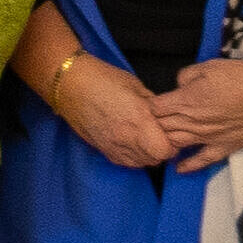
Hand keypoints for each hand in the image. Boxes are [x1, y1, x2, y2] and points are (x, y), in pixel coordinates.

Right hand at [49, 55, 175, 171]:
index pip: (166, 150)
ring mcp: (112, 145)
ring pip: (140, 163)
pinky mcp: (102, 148)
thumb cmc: (103, 79)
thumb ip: (154, 106)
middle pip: (155, 159)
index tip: (170, 133)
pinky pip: (124, 162)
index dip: (172, 143)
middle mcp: (126, 137)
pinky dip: (132, 156)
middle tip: (159, 134)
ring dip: (147, 154)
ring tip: (144, 138)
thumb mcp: (137, 87)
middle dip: (161, 149)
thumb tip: (166, 116)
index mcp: (139, 119)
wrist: (70, 84)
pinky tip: (130, 142)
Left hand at [155, 56, 242, 165]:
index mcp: (187, 100)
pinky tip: (177, 168)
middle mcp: (193, 122)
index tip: (152, 102)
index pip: (154, 108)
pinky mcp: (225, 147)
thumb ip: (187, 76)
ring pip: (176, 143)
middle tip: (151, 122)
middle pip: (162, 127)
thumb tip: (179, 86)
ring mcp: (208, 137)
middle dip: (153, 124)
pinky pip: (202, 161)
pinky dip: (188, 165)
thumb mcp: (211, 66)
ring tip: (158, 141)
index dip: (150, 104)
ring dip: (164, 142)